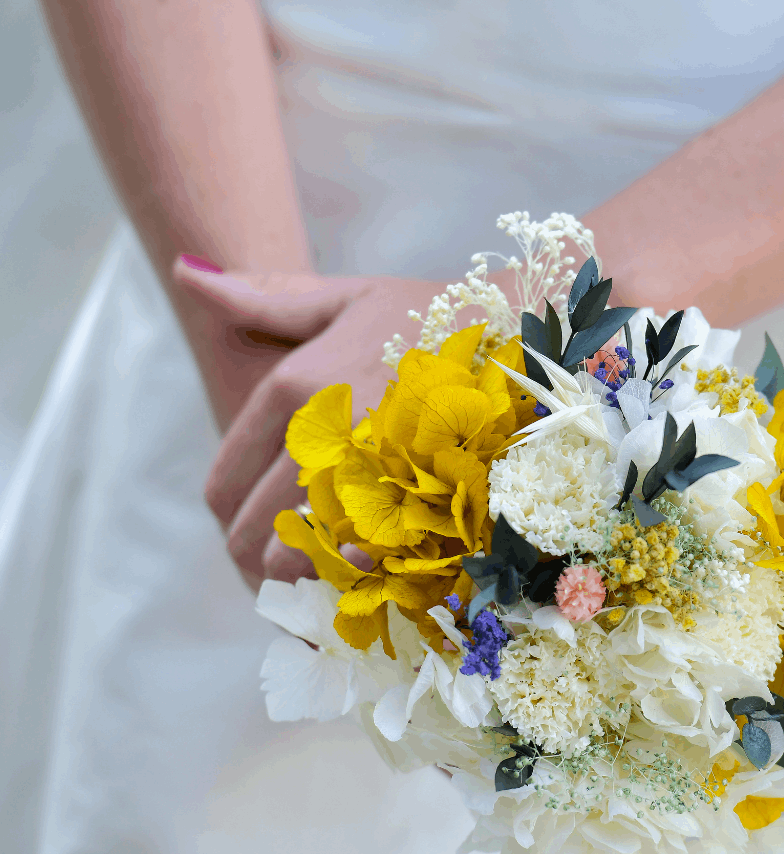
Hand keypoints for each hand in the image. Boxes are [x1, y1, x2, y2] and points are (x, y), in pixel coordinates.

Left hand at [173, 262, 440, 589]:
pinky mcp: (421, 500)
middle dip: (253, 555)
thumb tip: (186, 271)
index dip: (225, 512)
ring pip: (304, 553)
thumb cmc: (430, 313)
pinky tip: (360, 573)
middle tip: (270, 566)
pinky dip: (352, 577)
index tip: (240, 529)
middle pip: (254, 526)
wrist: (522, 331)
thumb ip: (265, 299)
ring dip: (298, 574)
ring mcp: (373, 472)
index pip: (228, 476)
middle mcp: (325, 434)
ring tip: (313, 574)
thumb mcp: (345, 298)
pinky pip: (366, 562)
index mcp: (295, 388)